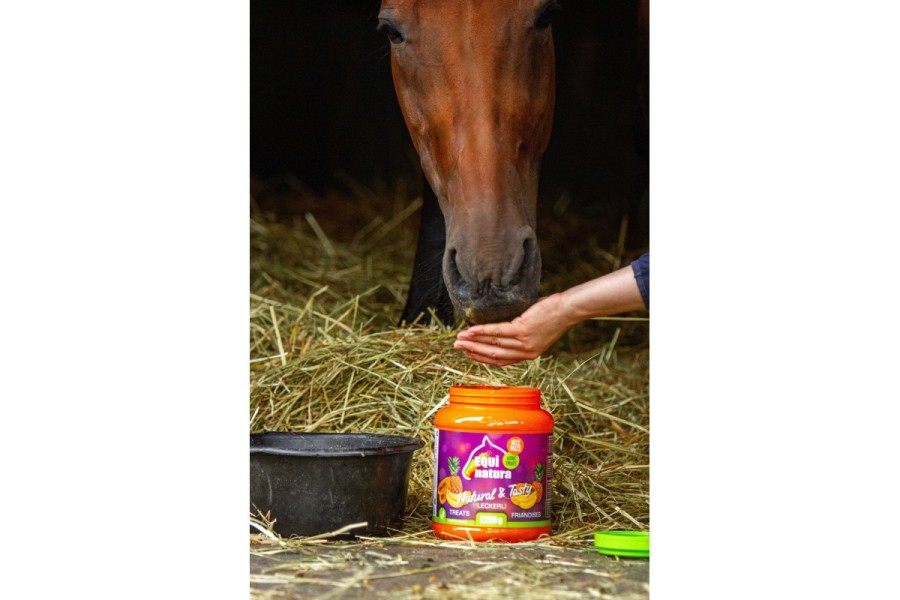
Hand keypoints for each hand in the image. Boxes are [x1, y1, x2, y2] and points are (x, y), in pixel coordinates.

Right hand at [453, 294, 571, 366]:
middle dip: (473, 352)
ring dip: (474, 342)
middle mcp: (526, 352)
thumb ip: (520, 333)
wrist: (568, 309)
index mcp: (528, 354)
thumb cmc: (554, 314)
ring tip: (459, 339)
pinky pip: (497, 331)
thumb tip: (501, 327)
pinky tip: (471, 330)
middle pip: (494, 355)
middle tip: (457, 348)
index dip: (483, 358)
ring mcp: (524, 342)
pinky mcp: (522, 330)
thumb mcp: (537, 329)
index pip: (502, 360)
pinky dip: (482, 331)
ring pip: (493, 344)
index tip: (469, 354)